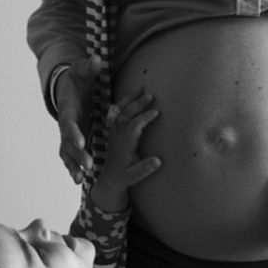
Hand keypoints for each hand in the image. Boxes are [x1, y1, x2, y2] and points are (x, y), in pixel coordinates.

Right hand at [55, 55, 101, 183]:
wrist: (64, 86)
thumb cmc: (75, 78)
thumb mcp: (81, 70)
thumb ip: (88, 67)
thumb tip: (96, 59)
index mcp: (68, 108)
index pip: (68, 122)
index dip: (73, 133)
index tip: (81, 143)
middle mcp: (65, 123)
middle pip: (67, 142)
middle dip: (76, 154)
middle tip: (87, 165)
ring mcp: (67, 133)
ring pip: (67, 152)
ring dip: (73, 165)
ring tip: (80, 179)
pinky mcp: (71, 138)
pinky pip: (70, 155)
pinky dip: (73, 166)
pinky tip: (79, 180)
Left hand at [93, 88, 160, 212]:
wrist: (109, 180)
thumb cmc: (125, 178)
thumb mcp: (135, 177)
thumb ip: (145, 169)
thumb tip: (158, 161)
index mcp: (124, 145)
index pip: (134, 127)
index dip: (144, 118)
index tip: (156, 111)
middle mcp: (117, 136)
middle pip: (126, 116)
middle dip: (138, 104)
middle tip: (150, 94)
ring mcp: (114, 133)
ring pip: (119, 112)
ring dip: (129, 99)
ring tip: (138, 87)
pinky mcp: (112, 132)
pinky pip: (115, 114)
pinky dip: (121, 103)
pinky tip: (128, 96)